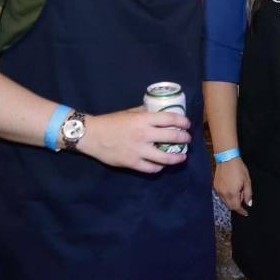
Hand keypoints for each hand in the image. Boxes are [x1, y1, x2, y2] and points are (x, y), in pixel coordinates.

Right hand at [75, 107, 190, 173]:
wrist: (91, 135)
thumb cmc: (111, 122)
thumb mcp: (129, 112)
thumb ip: (145, 112)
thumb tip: (160, 112)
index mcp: (143, 119)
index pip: (170, 118)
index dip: (183, 121)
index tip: (187, 124)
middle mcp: (144, 135)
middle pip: (172, 137)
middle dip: (184, 138)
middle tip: (187, 139)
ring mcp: (139, 150)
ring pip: (165, 158)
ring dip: (178, 157)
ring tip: (182, 156)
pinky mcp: (132, 163)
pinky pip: (152, 168)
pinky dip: (159, 167)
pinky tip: (162, 165)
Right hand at [213, 157, 251, 215]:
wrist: (227, 159)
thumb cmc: (239, 169)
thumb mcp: (247, 181)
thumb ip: (248, 194)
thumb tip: (248, 204)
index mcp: (232, 193)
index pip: (236, 207)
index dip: (241, 211)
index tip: (246, 213)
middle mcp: (223, 194)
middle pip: (230, 206)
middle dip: (237, 205)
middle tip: (243, 198)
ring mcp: (218, 190)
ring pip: (225, 201)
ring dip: (231, 201)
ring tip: (238, 191)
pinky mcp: (215, 186)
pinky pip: (221, 195)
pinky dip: (227, 196)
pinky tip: (231, 188)